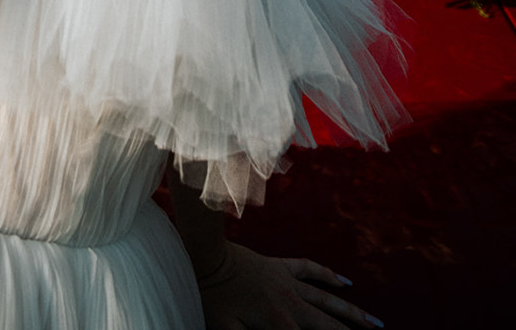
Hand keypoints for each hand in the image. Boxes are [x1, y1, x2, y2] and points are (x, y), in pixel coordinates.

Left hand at [198, 243, 382, 329]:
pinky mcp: (280, 266)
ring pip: (326, 299)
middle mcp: (290, 302)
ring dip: (351, 311)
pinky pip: (309, 269)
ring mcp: (287, 282)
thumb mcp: (228, 329)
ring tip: (374, 322)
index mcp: (278, 322)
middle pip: (328, 324)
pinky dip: (327, 275)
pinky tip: (344, 281)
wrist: (207, 257)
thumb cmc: (214, 297)